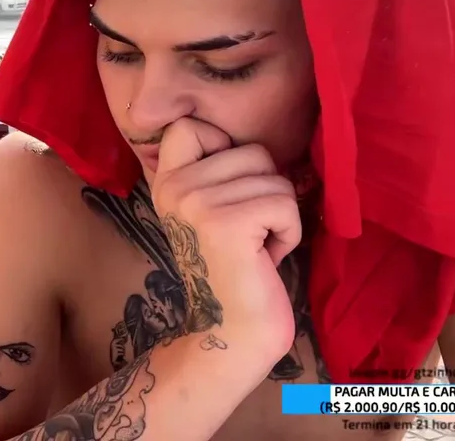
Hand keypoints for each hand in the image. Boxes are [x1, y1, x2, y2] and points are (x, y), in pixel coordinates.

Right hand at [150, 117, 300, 366]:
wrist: (233, 329)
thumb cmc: (237, 266)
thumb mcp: (212, 206)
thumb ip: (216, 169)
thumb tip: (257, 131)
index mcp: (165, 181)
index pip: (191, 125)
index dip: (225, 149)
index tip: (227, 193)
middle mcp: (174, 187)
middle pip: (251, 150)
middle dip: (265, 190)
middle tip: (247, 231)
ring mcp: (197, 203)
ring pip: (274, 178)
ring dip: (280, 215)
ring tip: (256, 246)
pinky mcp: (228, 224)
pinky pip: (284, 203)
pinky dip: (289, 233)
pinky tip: (267, 257)